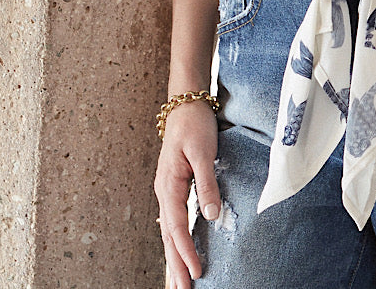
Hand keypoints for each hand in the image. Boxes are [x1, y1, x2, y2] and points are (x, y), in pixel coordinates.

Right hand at [154, 99, 220, 286]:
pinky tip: (179, 252)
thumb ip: (207, 183)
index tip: (196, 272)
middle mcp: (164, 192)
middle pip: (169, 236)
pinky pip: (173, 221)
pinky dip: (176, 240)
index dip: (186, 251)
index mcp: (169, 185)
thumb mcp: (203, 152)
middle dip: (175, 265)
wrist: (185, 104)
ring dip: (174, 257)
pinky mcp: (174, 187)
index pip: (177, 226)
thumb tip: (211, 215)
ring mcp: (167, 190)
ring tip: (180, 281)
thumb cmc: (195, 125)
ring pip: (169, 231)